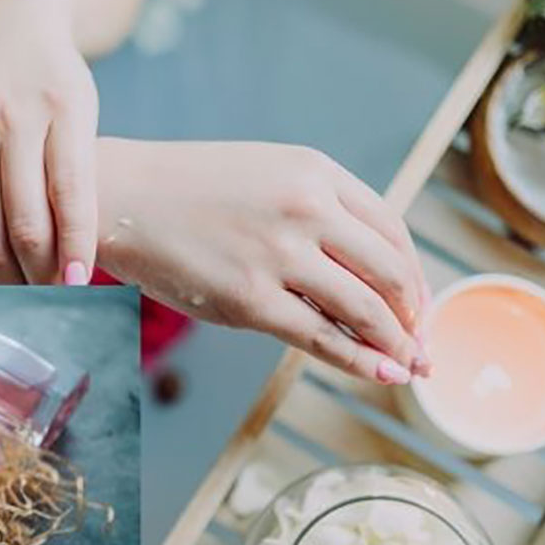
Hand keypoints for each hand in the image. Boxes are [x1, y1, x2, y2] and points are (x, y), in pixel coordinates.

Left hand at [0, 0, 98, 284]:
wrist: (10, 24)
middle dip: (8, 283)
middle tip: (23, 300)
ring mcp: (18, 122)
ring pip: (30, 224)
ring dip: (42, 273)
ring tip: (50, 290)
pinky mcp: (66, 115)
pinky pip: (73, 194)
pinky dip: (78, 243)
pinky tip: (79, 272)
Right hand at [97, 139, 430, 383]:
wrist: (121, 199)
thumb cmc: (190, 190)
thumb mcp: (266, 175)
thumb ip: (317, 210)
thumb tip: (364, 269)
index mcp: (316, 171)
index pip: (391, 230)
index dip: (414, 274)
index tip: (418, 303)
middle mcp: (307, 208)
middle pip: (390, 272)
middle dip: (415, 314)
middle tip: (422, 341)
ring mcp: (279, 255)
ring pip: (365, 309)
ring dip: (397, 344)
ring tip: (410, 366)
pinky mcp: (250, 300)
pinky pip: (323, 338)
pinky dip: (361, 361)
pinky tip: (382, 373)